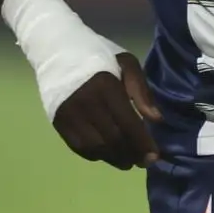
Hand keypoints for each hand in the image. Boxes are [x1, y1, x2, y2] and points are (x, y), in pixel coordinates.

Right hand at [52, 52, 160, 169]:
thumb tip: (156, 120)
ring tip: (129, 161)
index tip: (155, 155)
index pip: (127, 122)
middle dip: (131, 154)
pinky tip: (108, 155)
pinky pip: (78, 146)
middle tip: (145, 161)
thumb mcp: (127, 63)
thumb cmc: (99, 55)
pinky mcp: (58, 122)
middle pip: (112, 139)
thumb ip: (141, 92)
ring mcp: (69, 115)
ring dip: (114, 158)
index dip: (142, 142)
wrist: (57, 50)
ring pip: (94, 147)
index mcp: (105, 86)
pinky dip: (95, 155)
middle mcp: (85, 103)